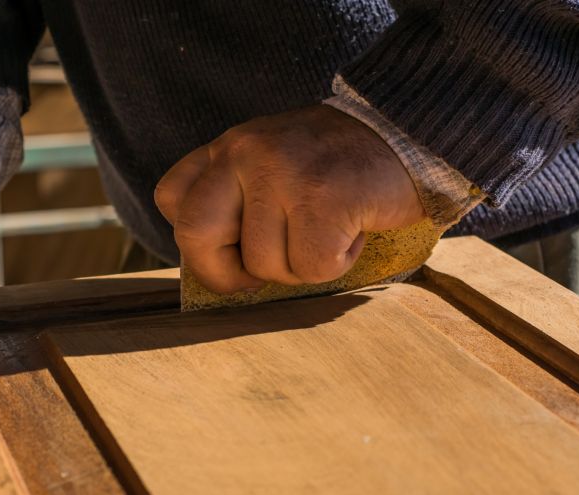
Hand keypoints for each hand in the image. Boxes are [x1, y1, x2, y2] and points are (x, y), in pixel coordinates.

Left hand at [155, 104, 425, 292]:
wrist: (407, 131)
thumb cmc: (337, 166)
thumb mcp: (273, 166)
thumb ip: (240, 200)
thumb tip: (221, 271)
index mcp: (228, 146)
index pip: (171, 199)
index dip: (198, 242)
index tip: (232, 253)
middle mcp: (245, 152)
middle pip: (196, 235)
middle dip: (225, 274)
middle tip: (260, 278)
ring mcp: (281, 172)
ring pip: (263, 263)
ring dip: (300, 268)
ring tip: (330, 232)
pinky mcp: (323, 196)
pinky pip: (311, 266)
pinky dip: (337, 263)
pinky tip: (353, 231)